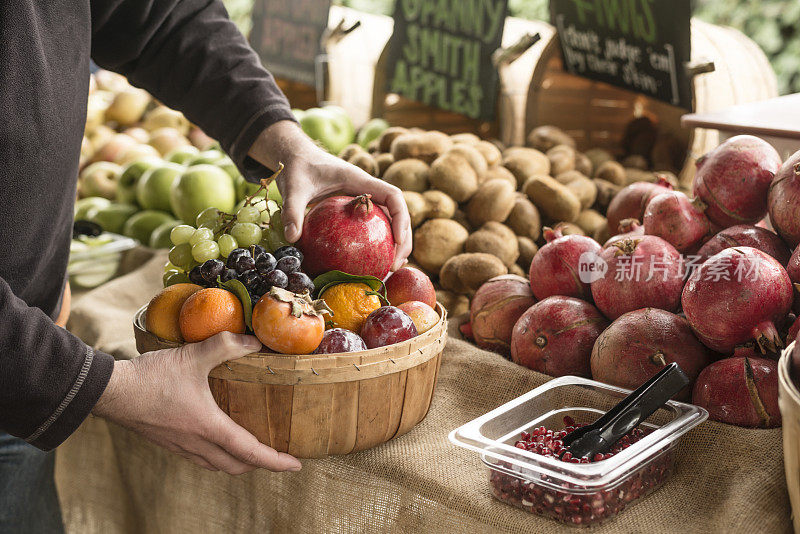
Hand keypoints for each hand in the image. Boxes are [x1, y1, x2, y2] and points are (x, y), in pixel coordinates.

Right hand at [93, 332, 300, 474]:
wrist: (111, 392)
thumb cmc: (151, 378)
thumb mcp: (194, 355)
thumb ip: (226, 345)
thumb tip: (254, 341)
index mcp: (209, 427)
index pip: (251, 452)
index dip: (276, 461)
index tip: (296, 464)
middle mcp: (196, 443)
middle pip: (235, 466)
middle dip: (259, 464)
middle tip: (276, 455)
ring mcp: (179, 446)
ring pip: (216, 464)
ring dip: (237, 461)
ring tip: (250, 449)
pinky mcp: (166, 441)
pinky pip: (198, 458)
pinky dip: (216, 455)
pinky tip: (215, 439)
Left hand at [248, 120, 411, 270]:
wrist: (295, 157)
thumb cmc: (298, 168)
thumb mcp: (294, 188)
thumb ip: (293, 211)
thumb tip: (292, 238)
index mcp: (360, 180)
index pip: (392, 196)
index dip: (401, 217)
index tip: (398, 240)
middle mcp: (367, 190)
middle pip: (397, 214)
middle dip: (402, 239)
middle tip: (395, 265)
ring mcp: (363, 200)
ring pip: (389, 222)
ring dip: (395, 244)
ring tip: (389, 269)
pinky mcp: (354, 210)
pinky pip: (371, 227)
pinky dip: (376, 244)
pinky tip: (369, 264)